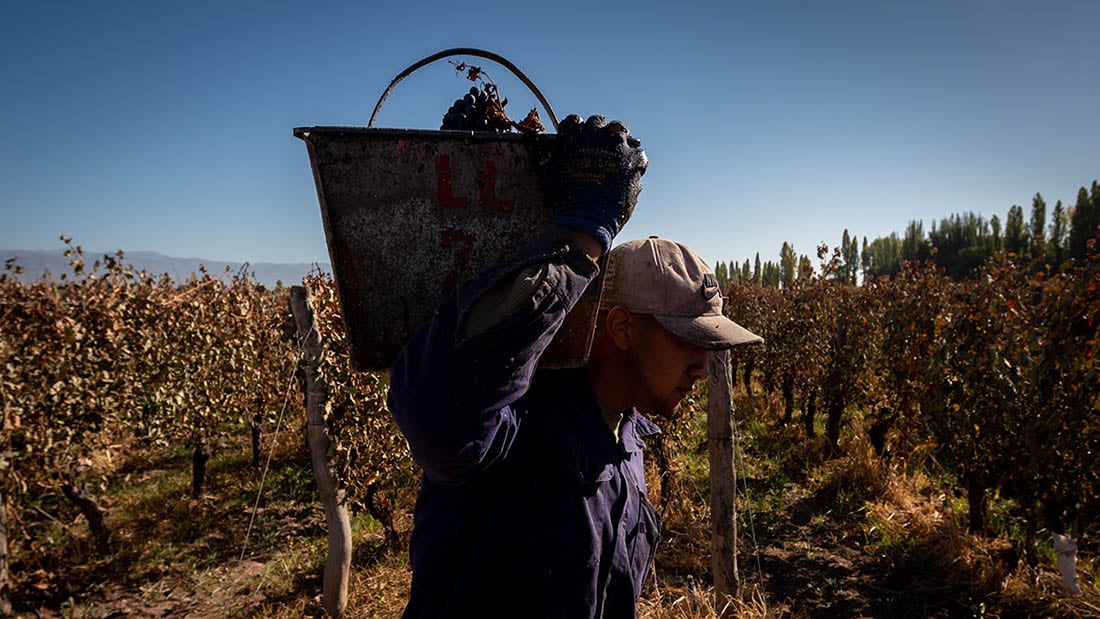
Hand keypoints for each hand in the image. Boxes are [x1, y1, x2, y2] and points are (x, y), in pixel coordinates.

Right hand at [552, 115, 646, 252]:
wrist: (588, 218)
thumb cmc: (567, 201)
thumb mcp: (553, 177)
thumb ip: (558, 160)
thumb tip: (559, 155)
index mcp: (575, 140)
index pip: (574, 121)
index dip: (574, 128)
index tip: (575, 136)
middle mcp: (596, 138)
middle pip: (597, 121)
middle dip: (597, 131)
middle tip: (597, 143)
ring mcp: (617, 147)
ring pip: (620, 128)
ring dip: (617, 137)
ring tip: (616, 150)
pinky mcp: (633, 160)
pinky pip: (639, 153)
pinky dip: (635, 161)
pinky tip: (631, 170)